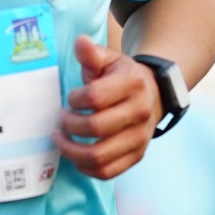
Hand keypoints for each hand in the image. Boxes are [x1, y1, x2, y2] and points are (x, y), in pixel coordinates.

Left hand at [54, 37, 162, 180]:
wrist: (153, 94)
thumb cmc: (122, 77)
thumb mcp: (108, 60)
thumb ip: (91, 54)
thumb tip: (80, 42)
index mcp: (133, 84)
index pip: (95, 97)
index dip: (75, 99)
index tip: (71, 98)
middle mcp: (141, 112)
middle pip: (95, 128)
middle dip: (69, 125)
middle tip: (61, 119)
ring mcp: (140, 138)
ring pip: (99, 156)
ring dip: (71, 151)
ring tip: (61, 139)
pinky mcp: (137, 156)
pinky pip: (107, 172)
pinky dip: (86, 168)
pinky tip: (75, 157)